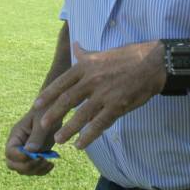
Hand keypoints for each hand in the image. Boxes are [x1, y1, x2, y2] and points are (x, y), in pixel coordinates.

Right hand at [5, 107, 60, 176]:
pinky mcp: (35, 155)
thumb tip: (29, 152)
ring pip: (23, 169)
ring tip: (48, 162)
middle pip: (13, 164)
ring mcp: (25, 152)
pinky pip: (33, 169)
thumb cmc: (46, 111)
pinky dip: (41, 171)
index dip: (19, 157)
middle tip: (42, 160)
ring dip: (35, 170)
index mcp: (16, 134)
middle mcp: (18, 145)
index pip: (10, 152)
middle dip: (27, 166)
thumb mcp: (42, 121)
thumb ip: (36, 136)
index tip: (35, 155)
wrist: (54, 109)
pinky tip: (51, 164)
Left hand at [34, 41, 165, 149]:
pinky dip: (88, 136)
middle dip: (53, 113)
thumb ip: (86, 53)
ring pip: (81, 115)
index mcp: (87, 66)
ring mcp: (104, 94)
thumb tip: (75, 45)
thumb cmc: (128, 56)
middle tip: (42, 125)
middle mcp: (92, 80)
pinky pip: (99, 125)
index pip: (62, 82)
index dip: (48, 94)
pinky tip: (80, 144)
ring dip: (68, 129)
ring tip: (59, 139)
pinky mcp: (117, 106)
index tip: (37, 104)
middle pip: (67, 99)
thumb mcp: (103, 52)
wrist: (152, 63)